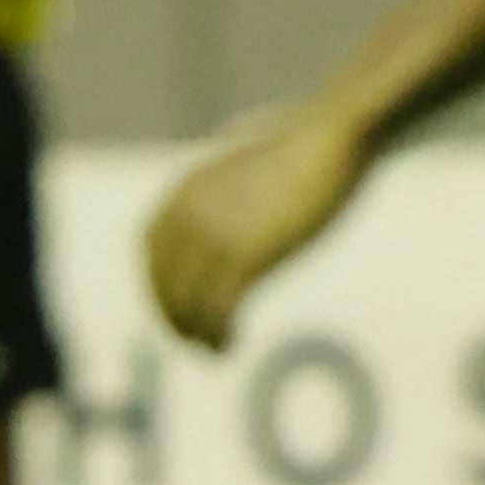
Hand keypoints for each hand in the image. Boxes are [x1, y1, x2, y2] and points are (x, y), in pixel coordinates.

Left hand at [145, 102, 370, 351]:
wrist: (335, 133)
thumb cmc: (305, 136)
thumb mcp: (250, 146)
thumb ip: (235, 161)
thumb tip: (235, 139)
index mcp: (185, 190)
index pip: (149, 247)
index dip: (156, 281)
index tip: (173, 301)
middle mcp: (189, 214)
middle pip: (162, 280)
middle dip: (171, 315)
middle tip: (192, 340)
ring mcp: (215, 235)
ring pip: (186, 301)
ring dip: (194, 334)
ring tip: (212, 351)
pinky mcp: (247, 256)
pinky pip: (216, 309)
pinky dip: (216, 334)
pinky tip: (229, 344)